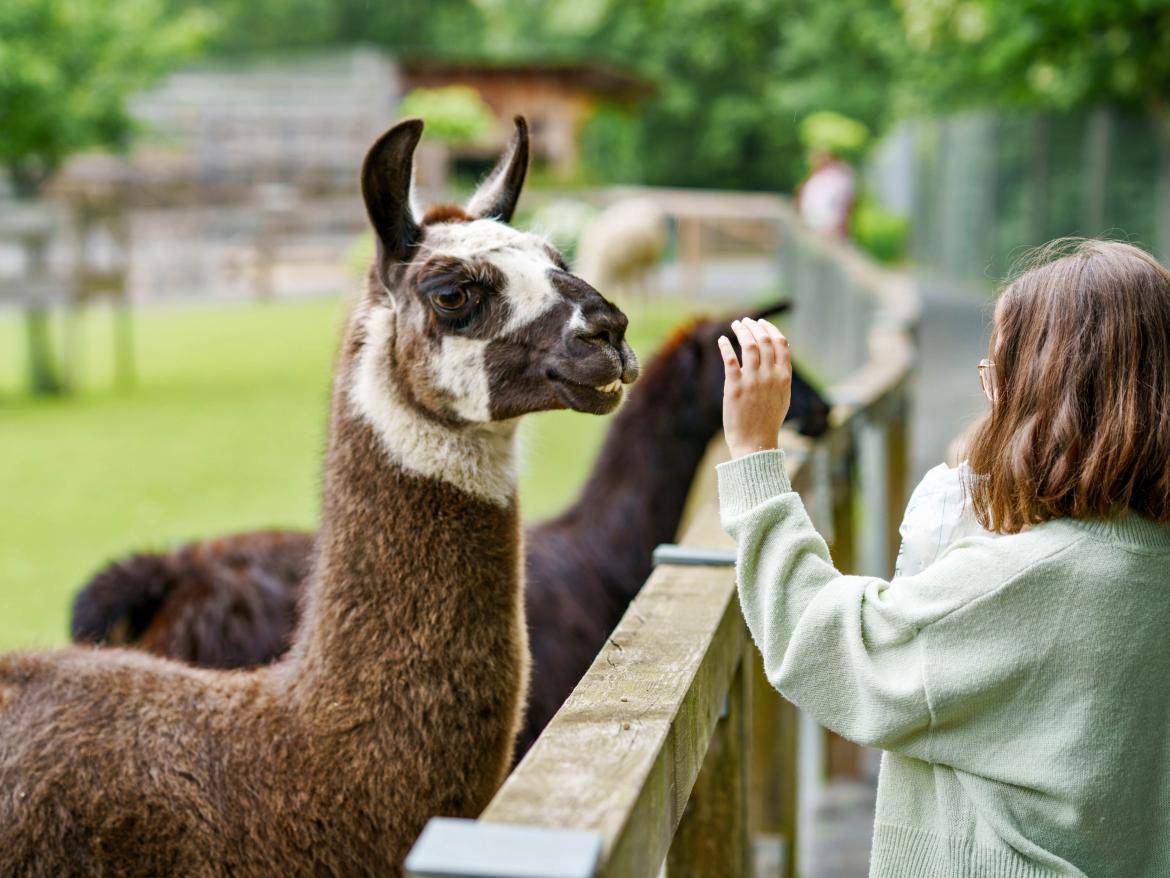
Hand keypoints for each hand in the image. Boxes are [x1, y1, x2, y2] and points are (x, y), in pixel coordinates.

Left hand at [718, 317, 791, 459]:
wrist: (755, 442)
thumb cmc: (768, 420)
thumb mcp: (783, 396)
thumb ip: (782, 373)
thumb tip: (782, 351)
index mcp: (784, 377)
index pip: (781, 343)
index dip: (770, 329)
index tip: (761, 323)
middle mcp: (770, 376)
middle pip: (764, 340)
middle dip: (754, 326)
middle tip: (745, 321)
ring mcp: (752, 381)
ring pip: (748, 345)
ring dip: (741, 331)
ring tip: (735, 325)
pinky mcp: (734, 388)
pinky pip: (730, 359)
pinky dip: (725, 346)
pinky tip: (722, 340)